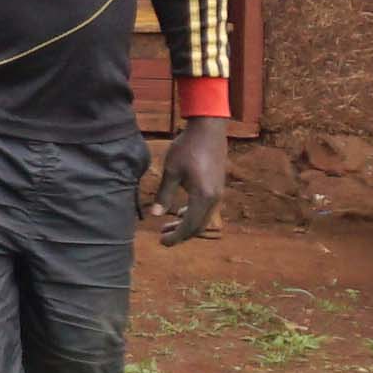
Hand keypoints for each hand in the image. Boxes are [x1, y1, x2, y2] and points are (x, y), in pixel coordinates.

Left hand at [150, 115, 229, 244]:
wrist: (208, 129)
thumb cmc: (187, 148)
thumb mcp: (171, 171)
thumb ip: (164, 194)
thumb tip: (154, 215)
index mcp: (203, 196)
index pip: (189, 226)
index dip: (176, 237)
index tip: (162, 242)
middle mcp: (214, 198)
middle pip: (198, 226)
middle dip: (180, 234)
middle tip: (162, 237)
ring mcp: (218, 193)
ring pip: (203, 218)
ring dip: (186, 224)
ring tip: (167, 226)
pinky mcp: (217, 187)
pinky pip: (206, 208)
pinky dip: (193, 214)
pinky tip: (180, 212)